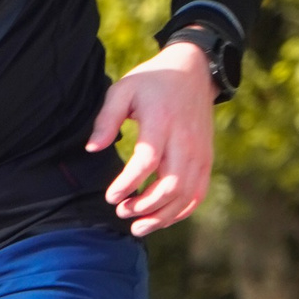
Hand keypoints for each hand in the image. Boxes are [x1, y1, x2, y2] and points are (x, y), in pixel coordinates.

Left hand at [87, 42, 216, 235]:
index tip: (111, 197)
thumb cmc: (152, 82)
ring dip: (162, 216)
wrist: (193, 72)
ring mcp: (200, 152)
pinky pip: (198, 194)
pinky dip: (181, 212)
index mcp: (162, 121)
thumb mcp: (123, 90)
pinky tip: (161, 219)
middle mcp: (185, 140)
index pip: (147, 161)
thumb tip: (92, 149)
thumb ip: (106, 119)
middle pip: (171, 185)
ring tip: (138, 227)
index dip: (128, 184)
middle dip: (145, 206)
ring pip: (186, 195)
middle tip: (121, 212)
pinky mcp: (206, 159)